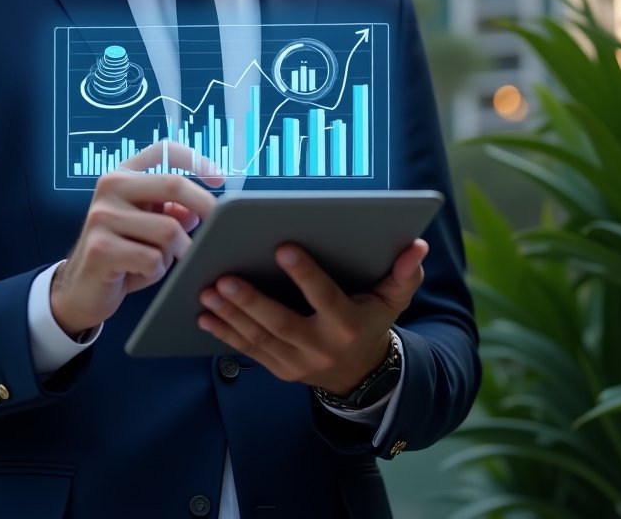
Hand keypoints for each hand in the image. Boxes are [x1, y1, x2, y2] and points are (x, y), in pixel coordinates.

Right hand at [51, 141, 223, 337]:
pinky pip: (152, 259)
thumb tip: (198, 211)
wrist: (81, 289)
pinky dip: (156, 272)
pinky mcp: (101, 248)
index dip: (196, 159)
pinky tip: (141, 274)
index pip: (163, 150)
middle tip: (220, 228)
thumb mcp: (148, 227)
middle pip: (174, 185)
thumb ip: (172, 213)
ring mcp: (102, 216)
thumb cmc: (122, 253)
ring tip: (161, 261)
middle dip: (205, 207)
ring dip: (176, 252)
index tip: (219, 178)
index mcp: (122, 175)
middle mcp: (109, 187)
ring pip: (168, 230)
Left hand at [197, 239, 427, 394]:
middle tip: (224, 277)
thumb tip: (417, 245)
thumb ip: (404, 273)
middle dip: (251, 301)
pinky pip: (249, 352)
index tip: (282, 246)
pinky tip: (204, 317)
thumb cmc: (373, 321)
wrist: (364, 375)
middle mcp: (322, 347)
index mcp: (348, 325)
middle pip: (281, 324)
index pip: (325, 297)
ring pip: (259, 339)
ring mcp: (298, 363)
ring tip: (207, 292)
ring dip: (231, 316)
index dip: (305, 274)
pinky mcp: (280, 369)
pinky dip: (225, 335)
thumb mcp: (393, 300)